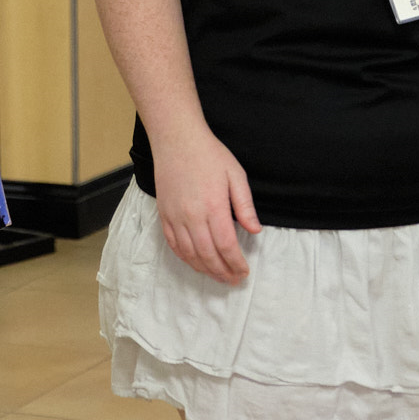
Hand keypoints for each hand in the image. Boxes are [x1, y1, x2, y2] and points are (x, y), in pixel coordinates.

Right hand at [152, 129, 261, 284]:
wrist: (177, 139)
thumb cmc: (209, 154)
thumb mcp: (236, 175)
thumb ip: (245, 205)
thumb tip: (255, 231)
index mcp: (213, 207)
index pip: (226, 246)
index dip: (236, 263)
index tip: (244, 271)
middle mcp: (192, 216)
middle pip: (208, 255)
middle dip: (222, 272)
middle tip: (234, 280)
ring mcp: (175, 217)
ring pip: (189, 254)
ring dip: (205, 269)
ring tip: (218, 276)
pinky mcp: (164, 215)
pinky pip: (173, 245)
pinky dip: (185, 258)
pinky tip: (196, 263)